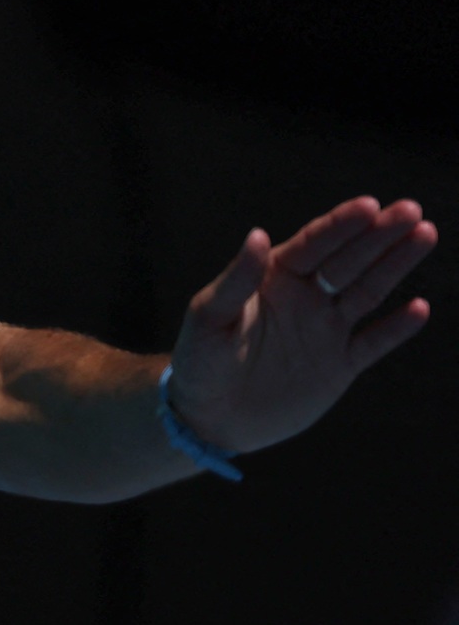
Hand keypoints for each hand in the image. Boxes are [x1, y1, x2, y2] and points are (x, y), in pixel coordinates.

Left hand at [169, 196, 435, 452]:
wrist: (207, 418)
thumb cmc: (199, 362)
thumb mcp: (209, 318)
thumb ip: (236, 280)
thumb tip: (256, 235)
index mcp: (273, 279)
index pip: (313, 245)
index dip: (340, 226)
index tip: (369, 206)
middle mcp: (305, 298)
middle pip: (349, 260)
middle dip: (379, 235)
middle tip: (411, 210)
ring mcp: (326, 330)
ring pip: (368, 291)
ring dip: (395, 265)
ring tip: (424, 235)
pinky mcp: (339, 365)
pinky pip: (374, 342)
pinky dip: (396, 328)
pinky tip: (418, 308)